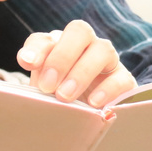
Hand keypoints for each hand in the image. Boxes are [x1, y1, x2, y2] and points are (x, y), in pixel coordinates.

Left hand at [17, 20, 135, 106]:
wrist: (88, 119)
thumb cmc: (60, 102)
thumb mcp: (44, 94)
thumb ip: (38, 84)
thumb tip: (29, 83)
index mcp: (58, 46)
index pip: (45, 38)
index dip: (36, 48)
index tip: (27, 63)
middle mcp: (85, 45)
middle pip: (79, 31)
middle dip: (61, 58)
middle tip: (47, 86)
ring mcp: (107, 60)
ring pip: (103, 49)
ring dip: (82, 72)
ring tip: (65, 96)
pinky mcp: (124, 80)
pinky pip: (121, 78)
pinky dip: (107, 89)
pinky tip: (93, 103)